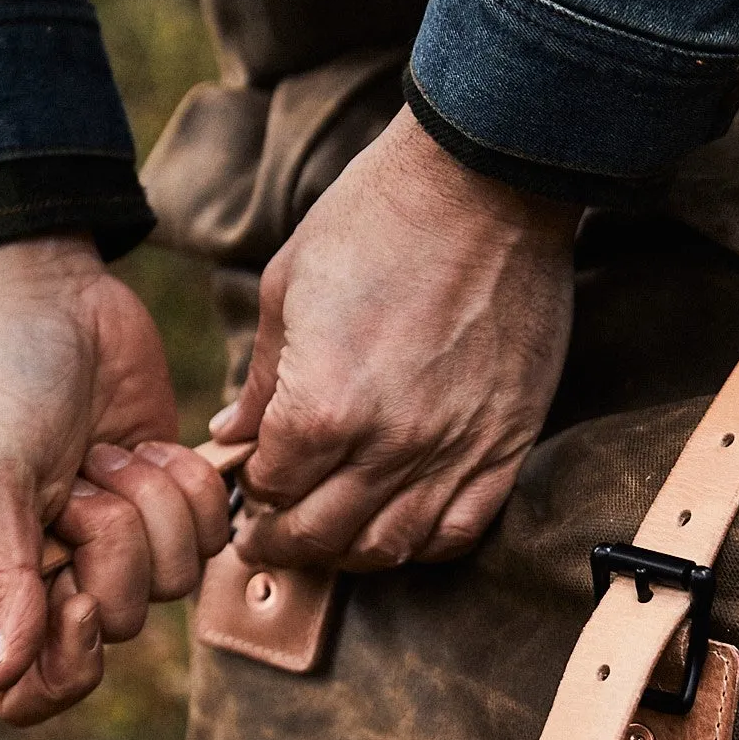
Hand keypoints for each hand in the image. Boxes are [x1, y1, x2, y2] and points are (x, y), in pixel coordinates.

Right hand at [0, 235, 228, 724]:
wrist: (48, 291)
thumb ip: (0, 579)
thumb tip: (1, 674)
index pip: (21, 692)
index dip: (64, 665)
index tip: (74, 596)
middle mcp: (47, 575)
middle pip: (110, 634)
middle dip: (113, 550)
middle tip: (82, 482)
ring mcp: (114, 540)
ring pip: (171, 585)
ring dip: (152, 508)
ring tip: (109, 452)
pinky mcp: (166, 501)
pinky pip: (210, 536)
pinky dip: (189, 485)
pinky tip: (147, 442)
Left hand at [211, 106, 577, 570]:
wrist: (486, 185)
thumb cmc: (377, 220)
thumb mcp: (288, 287)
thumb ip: (260, 377)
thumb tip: (231, 435)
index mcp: (321, 405)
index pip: (270, 487)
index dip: (252, 490)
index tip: (251, 486)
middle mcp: (387, 445)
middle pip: (321, 536)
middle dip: (284, 542)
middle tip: (271, 537)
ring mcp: (453, 452)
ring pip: (389, 549)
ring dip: (349, 554)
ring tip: (332, 537)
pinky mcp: (507, 445)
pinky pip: (461, 530)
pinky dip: (424, 542)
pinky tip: (402, 524)